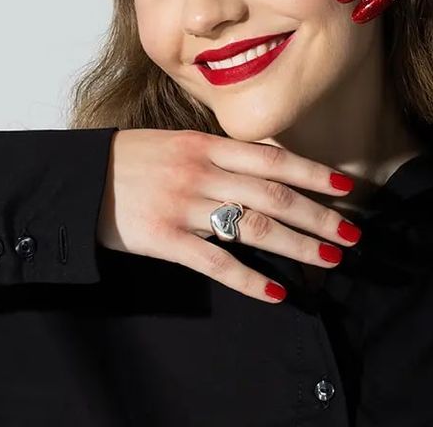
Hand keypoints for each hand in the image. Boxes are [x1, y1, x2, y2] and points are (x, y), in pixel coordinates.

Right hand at [96, 128, 361, 302]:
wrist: (80, 177)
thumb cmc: (135, 157)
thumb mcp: (181, 141)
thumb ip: (223, 153)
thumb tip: (273, 162)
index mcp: (207, 146)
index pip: (273, 159)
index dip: (312, 173)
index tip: (346, 187)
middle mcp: (202, 173)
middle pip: (273, 196)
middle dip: (319, 215)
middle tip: (352, 234)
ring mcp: (184, 207)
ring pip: (253, 228)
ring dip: (297, 245)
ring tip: (330, 259)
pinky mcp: (165, 241)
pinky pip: (215, 263)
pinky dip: (249, 279)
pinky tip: (277, 291)